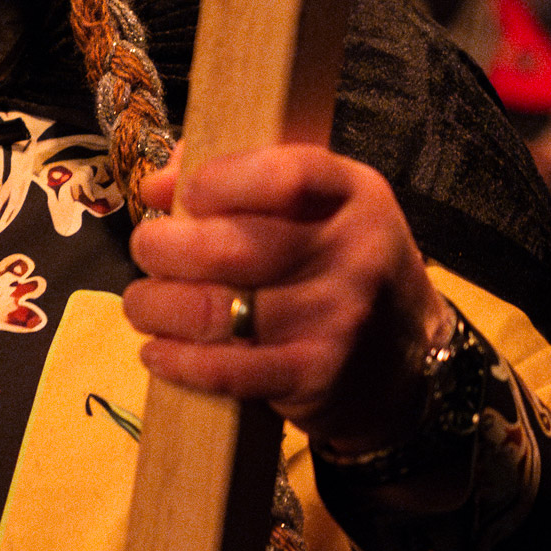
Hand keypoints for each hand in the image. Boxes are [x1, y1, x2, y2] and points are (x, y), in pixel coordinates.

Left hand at [123, 145, 450, 452]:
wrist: (406, 357)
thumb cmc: (336, 263)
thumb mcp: (317, 205)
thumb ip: (241, 176)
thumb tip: (157, 184)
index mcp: (353, 193)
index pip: (283, 175)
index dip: (218, 181)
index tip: (187, 195)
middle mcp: (350, 252)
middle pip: (228, 248)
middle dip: (161, 248)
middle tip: (148, 251)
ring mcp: (334, 317)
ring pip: (212, 309)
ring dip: (154, 306)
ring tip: (144, 304)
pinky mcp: (314, 375)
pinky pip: (223, 370)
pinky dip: (174, 359)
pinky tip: (158, 351)